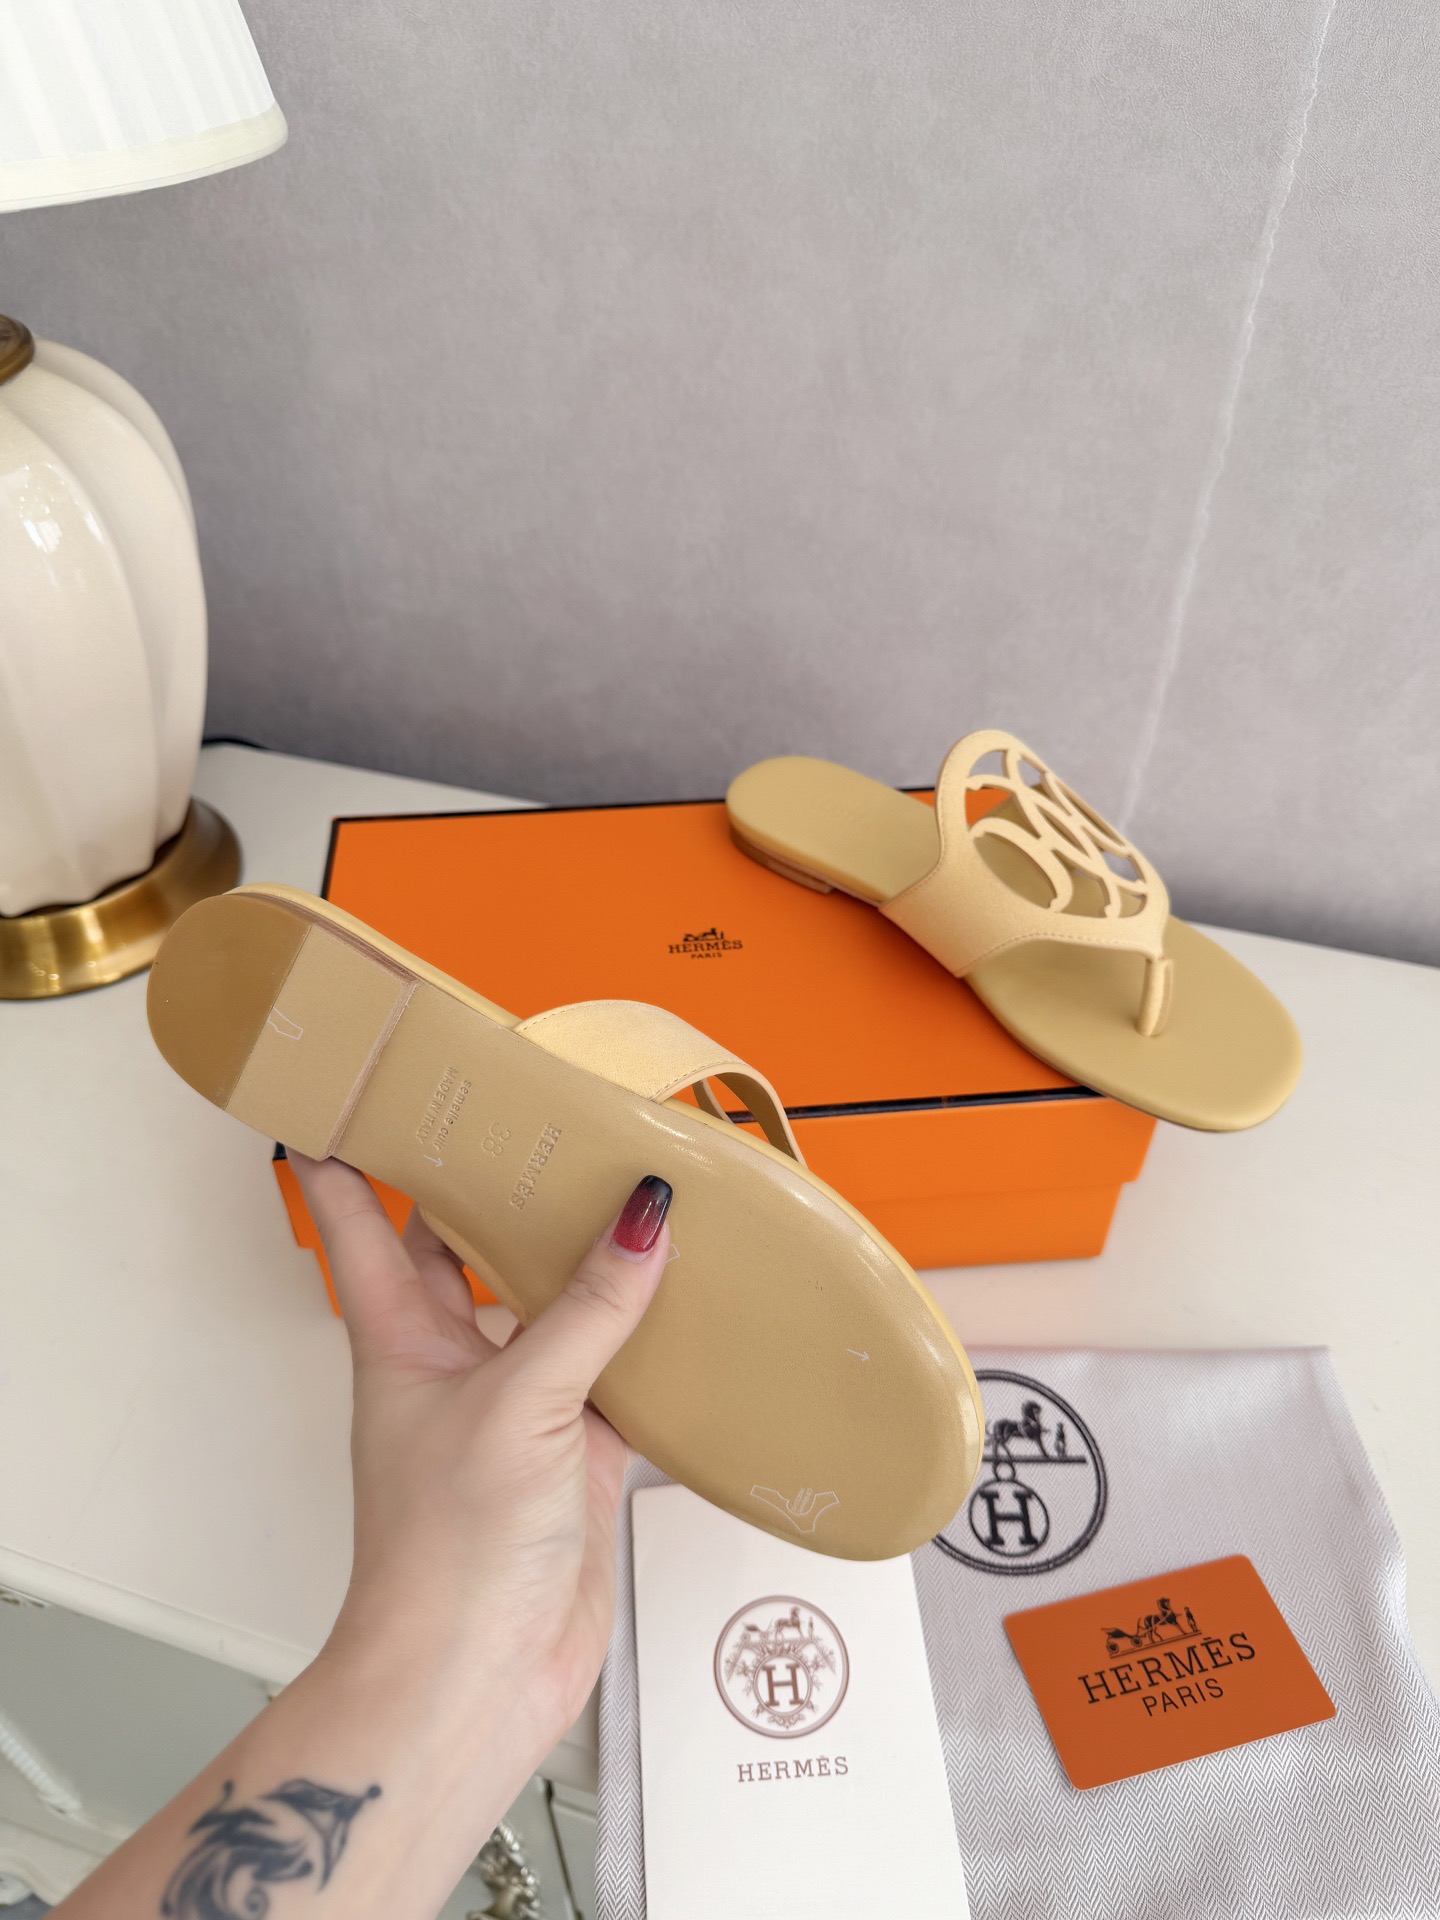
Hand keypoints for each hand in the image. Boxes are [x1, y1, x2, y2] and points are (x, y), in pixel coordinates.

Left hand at [291, 1152, 669, 1758]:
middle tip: (531, 1117)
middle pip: (462, 1253)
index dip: (348, 1156)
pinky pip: (616, 1374)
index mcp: (400, 1339)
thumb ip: (587, 1308)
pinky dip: (650, 1341)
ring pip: (549, 1309)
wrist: (475, 1680)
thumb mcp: (519, 1404)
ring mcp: (517, 1410)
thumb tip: (642, 1218)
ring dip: (582, 1261)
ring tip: (626, 1189)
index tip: (350, 1090)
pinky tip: (687, 1305)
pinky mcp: (576, 1456)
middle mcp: (453, 1364)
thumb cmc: (446, 1554)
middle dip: (489, 1191)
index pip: (363, 1224)